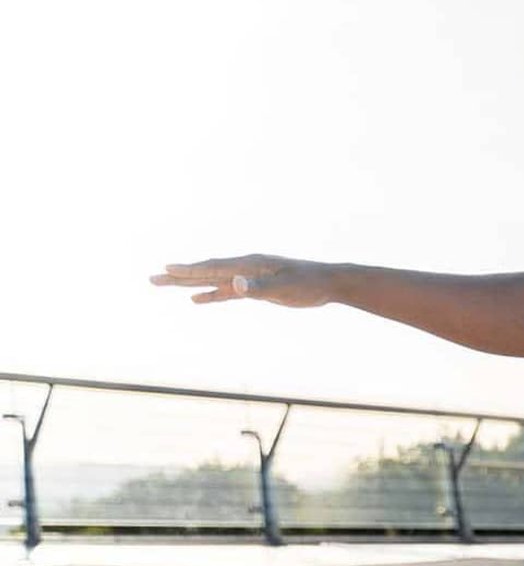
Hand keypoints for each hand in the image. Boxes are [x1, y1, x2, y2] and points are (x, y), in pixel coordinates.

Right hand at [150, 254, 335, 308]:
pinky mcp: (255, 288)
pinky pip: (226, 291)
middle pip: (206, 272)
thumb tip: (235, 285)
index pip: (212, 267)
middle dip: (179, 276)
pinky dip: (210, 295)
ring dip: (189, 284)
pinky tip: (196, 300)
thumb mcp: (284, 289)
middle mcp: (245, 268)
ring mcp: (249, 277)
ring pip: (212, 281)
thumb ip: (259, 288)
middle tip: (153, 278)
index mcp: (249, 264)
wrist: (328, 283)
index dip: (189, 270)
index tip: (165, 270)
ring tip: (165, 285)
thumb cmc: (309, 285)